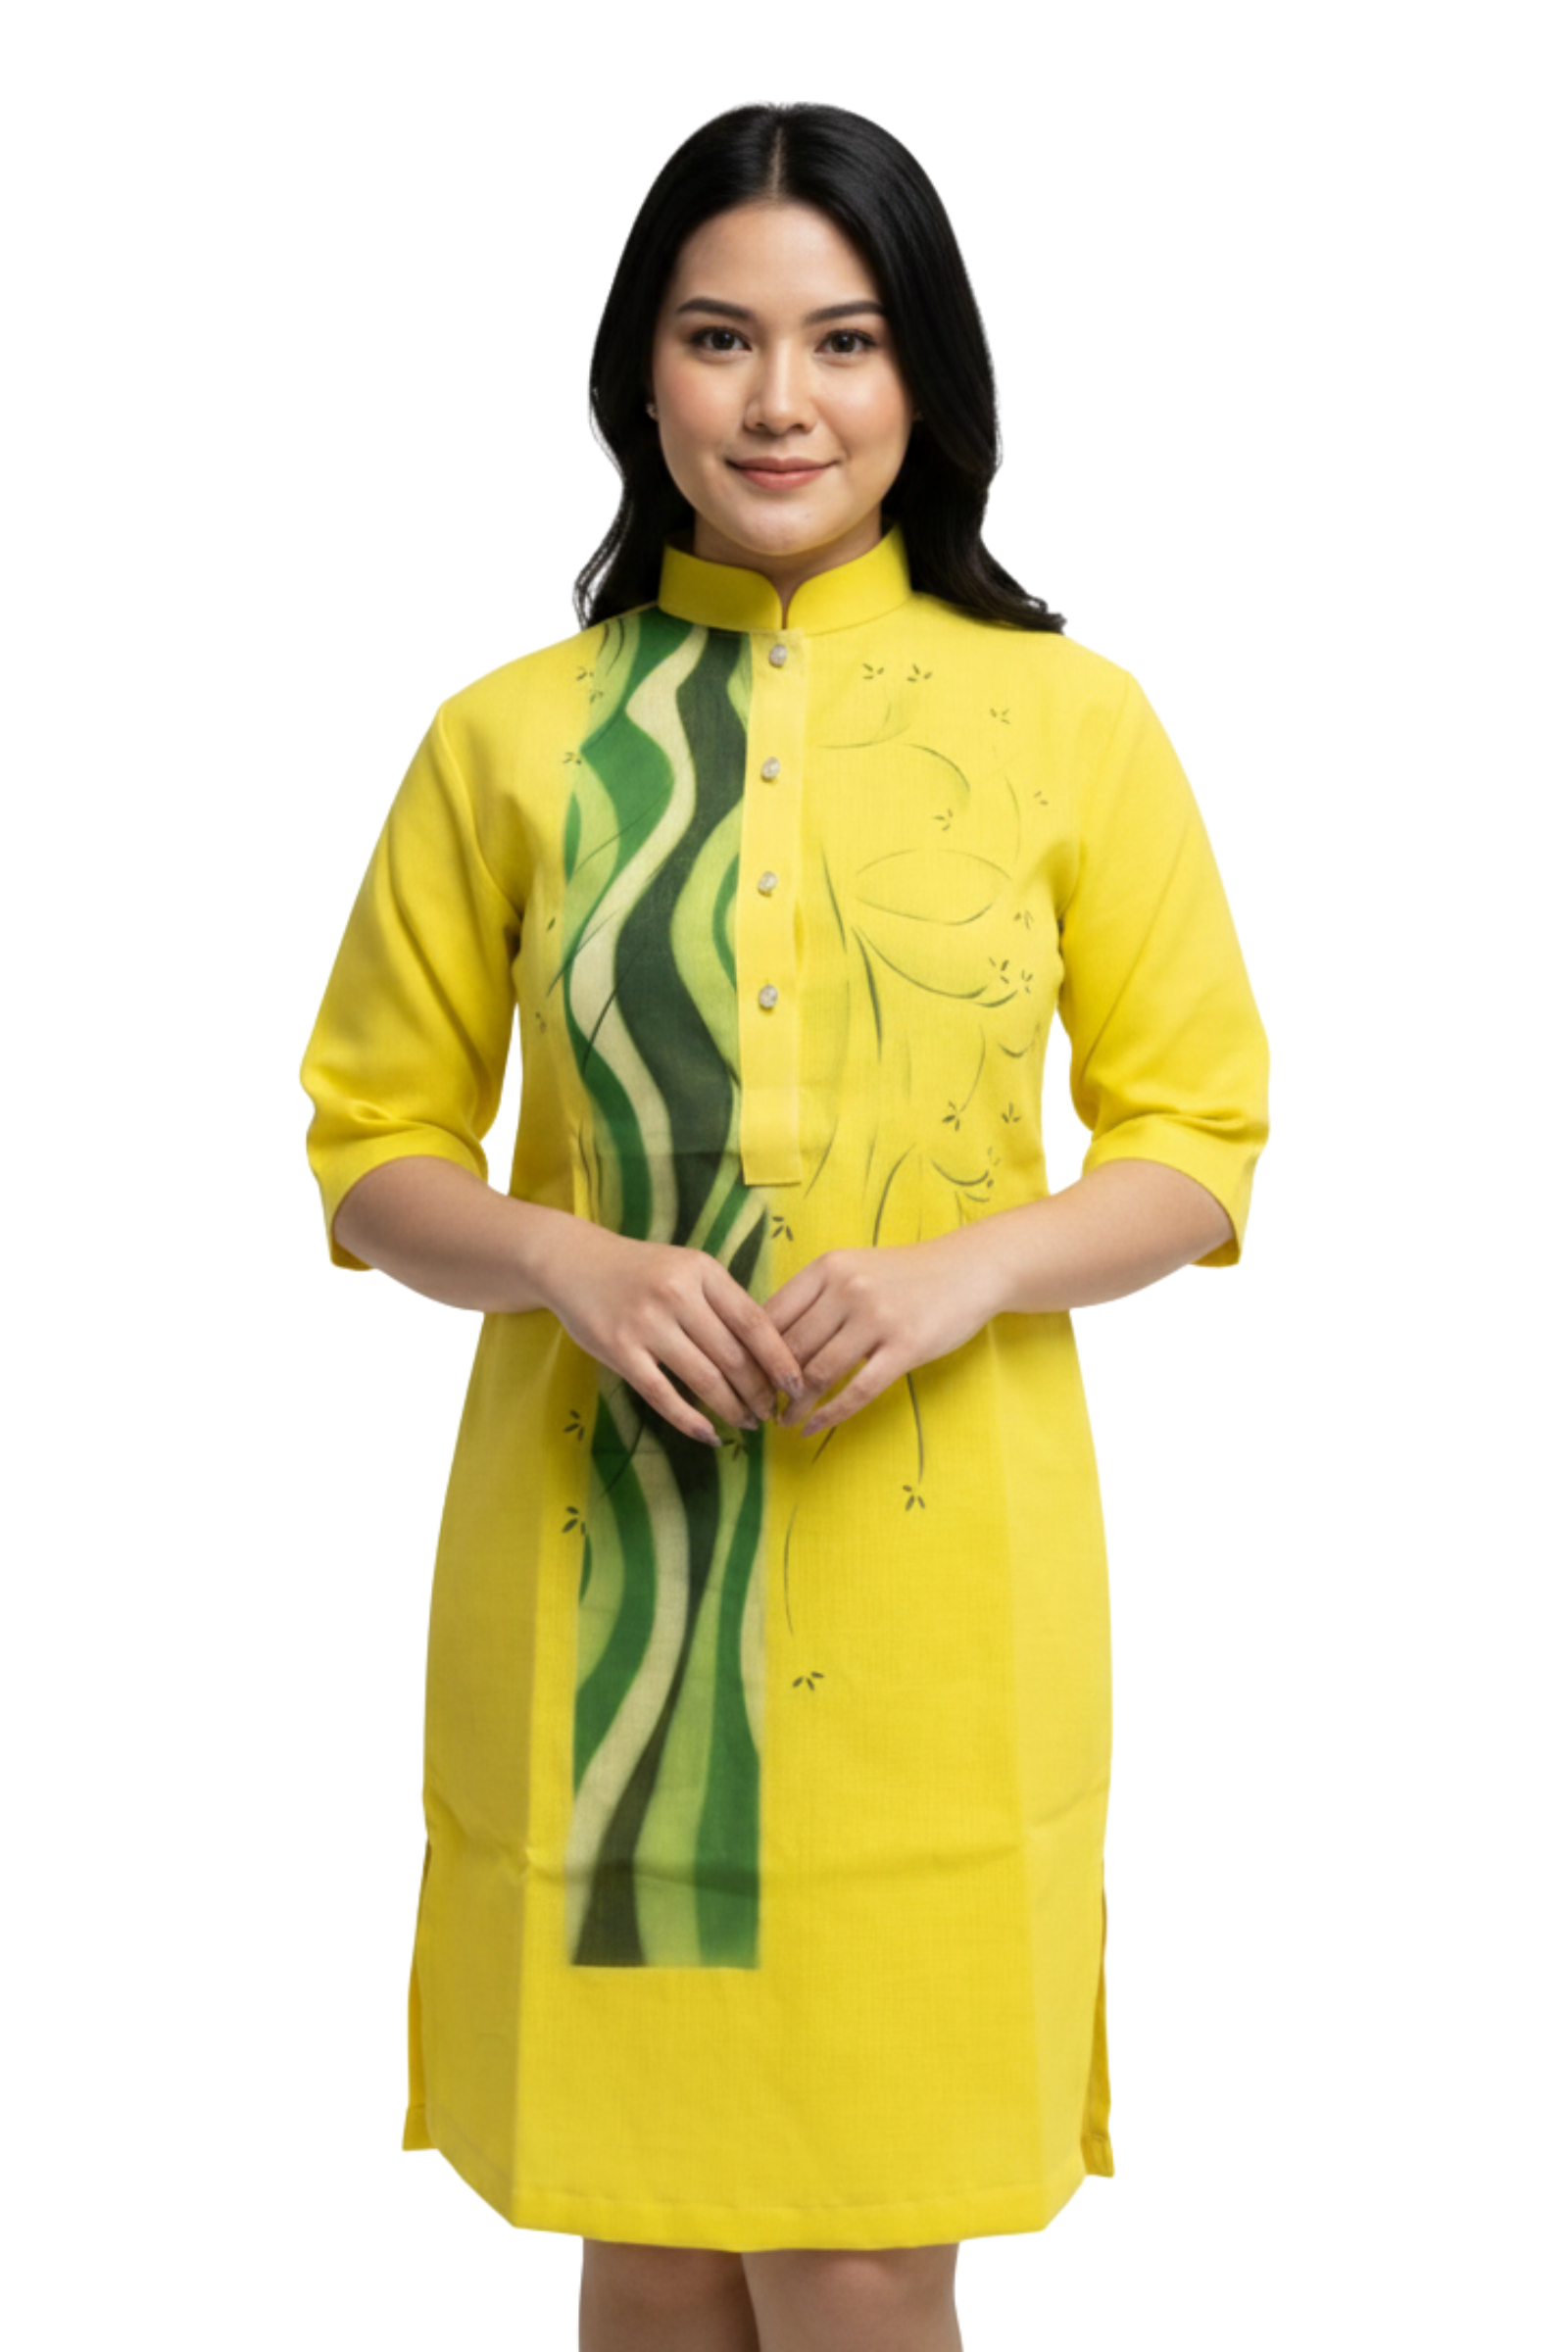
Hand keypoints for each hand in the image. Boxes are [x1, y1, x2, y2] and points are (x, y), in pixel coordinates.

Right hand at [537, 1224, 806, 1448]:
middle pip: (733, 1355)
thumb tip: (770, 1350)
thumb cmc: (641, 1270)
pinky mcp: (619, 1350)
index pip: (753, 1321)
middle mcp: (677, 1295)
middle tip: (770, 1412)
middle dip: (758, 1392)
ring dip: (731, 1408)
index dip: (779, 1358)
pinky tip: (708, 1434)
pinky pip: (662, 1395)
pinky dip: (690, 1420)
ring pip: (704, 1379)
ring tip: (747, 1423)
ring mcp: (646, 1324)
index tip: (797, 1384)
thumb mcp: (687, 1268)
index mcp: (702, 1271)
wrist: (573, 1262)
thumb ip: (722, 1301)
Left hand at [761, 1236, 1001, 1436]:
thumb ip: (814, 1297)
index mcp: (827, 1268)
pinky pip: (857, 1390)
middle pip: (791, 1348)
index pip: (772, 1316)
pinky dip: (829, 1414)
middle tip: (758, 1406)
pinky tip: (813, 1428)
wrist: (968, 1269)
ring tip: (783, 1419)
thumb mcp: (853, 1269)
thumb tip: (765, 1340)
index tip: (743, 1377)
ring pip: (819, 1372)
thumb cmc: (903, 1274)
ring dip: (794, 1404)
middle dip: (769, 1384)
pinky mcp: (905, 1348)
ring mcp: (878, 1319)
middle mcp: (848, 1289)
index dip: (752, 1352)